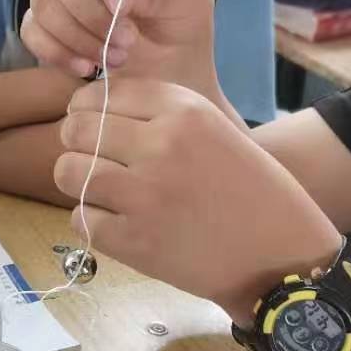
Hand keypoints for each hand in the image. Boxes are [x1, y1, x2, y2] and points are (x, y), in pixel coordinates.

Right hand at [21, 0, 221, 104]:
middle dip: (93, 14)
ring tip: (117, 58)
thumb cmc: (182, 17)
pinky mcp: (45, 16)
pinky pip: (31, 29)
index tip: (123, 9)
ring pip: (44, 1)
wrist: (168, 62)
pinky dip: (57, 53)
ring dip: (79, 38)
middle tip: (128, 42)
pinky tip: (87, 67)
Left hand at [55, 79, 340, 318]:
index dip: (87, 109)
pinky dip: (93, 222)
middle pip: (76, 129)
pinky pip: (82, 219)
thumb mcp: (215, 130)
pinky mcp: (133, 240)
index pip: (104, 94)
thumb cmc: (251, 191)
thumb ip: (160, 116)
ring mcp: (143, 195)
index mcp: (184, 111)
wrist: (282, 256)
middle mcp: (160, 146)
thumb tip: (89, 110)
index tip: (92, 123)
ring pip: (68, 171)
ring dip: (78, 180)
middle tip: (91, 159)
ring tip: (102, 191)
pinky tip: (119, 224)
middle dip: (76, 143)